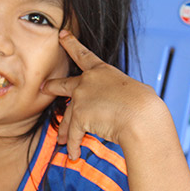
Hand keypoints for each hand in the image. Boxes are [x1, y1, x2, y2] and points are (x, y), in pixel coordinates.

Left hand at [41, 31, 163, 159]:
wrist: (140, 116)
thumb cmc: (144, 105)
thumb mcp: (133, 91)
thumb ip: (119, 94)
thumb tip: (122, 105)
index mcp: (103, 71)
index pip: (83, 55)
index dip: (71, 44)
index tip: (62, 35)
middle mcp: (87, 81)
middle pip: (63, 84)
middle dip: (52, 87)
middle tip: (45, 88)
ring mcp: (81, 98)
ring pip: (67, 116)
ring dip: (65, 130)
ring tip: (60, 139)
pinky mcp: (79, 116)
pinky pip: (73, 134)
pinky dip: (74, 146)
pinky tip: (74, 154)